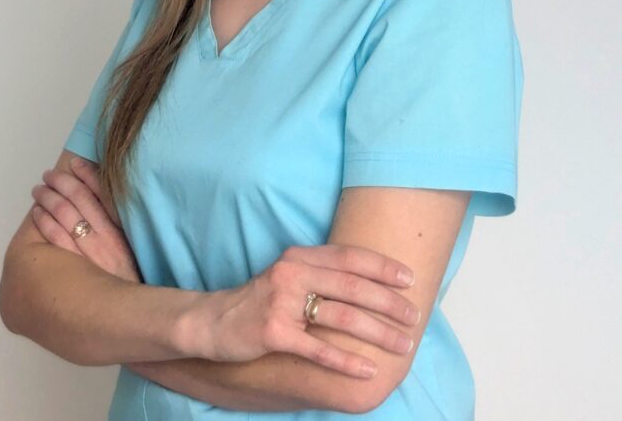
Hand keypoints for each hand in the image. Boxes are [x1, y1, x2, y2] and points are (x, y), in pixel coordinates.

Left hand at [30, 157, 142, 283]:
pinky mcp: (72, 271)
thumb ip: (120, 224)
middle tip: (49, 176)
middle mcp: (106, 239)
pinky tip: (38, 214)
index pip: (102, 193)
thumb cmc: (131, 284)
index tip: (75, 163)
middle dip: (61, 183)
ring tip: (40, 190)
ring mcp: (87, 255)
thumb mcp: (132, 249)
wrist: (128, 322)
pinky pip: (54, 239)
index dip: (86, 174)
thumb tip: (103, 199)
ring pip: (62, 216)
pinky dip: (43, 221)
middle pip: (78, 200)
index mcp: (123, 231)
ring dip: (48, 198)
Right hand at [204, 244, 418, 378]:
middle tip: (414, 318)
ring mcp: (281, 302)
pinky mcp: (272, 331)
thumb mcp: (289, 275)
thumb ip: (321, 273)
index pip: (349, 256)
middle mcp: (292, 273)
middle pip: (351, 286)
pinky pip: (317, 349)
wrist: (213, 321)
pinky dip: (346, 361)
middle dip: (388, 303)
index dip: (382, 266)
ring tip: (402, 345)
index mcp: (300, 257)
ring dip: (377, 333)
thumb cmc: (260, 300)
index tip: (409, 279)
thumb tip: (369, 284)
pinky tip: (368, 370)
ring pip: (340, 317)